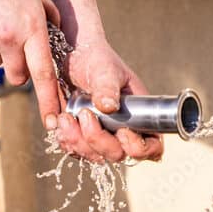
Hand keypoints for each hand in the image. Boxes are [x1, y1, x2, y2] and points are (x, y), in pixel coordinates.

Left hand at [49, 39, 163, 162]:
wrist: (75, 55)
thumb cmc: (98, 59)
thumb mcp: (105, 69)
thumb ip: (108, 87)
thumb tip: (109, 107)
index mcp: (139, 115)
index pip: (151, 146)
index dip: (138, 148)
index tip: (121, 131)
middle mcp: (123, 129)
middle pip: (118, 155)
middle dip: (98, 141)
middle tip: (84, 115)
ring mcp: (102, 135)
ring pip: (94, 156)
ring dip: (78, 141)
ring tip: (66, 116)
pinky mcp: (81, 136)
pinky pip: (75, 150)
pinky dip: (66, 139)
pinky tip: (61, 120)